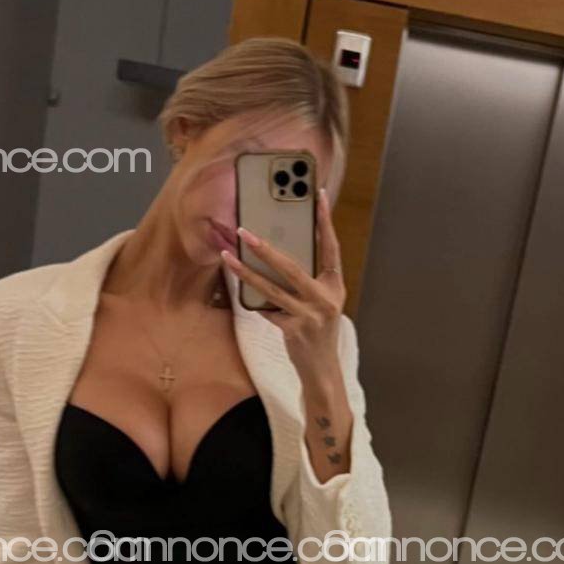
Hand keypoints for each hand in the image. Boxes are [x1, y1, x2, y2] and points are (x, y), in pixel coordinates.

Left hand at [221, 187, 345, 384]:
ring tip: (228, 257)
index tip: (317, 195)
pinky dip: (255, 302)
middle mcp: (325, 298)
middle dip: (265, 248)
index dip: (325, 220)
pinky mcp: (293, 330)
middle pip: (291, 267)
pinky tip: (242, 292)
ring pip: (271, 288)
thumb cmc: (318, 331)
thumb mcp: (322, 303)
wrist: (322, 369)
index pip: (330, 246)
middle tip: (245, 232)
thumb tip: (278, 256)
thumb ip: (308, 281)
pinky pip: (267, 310)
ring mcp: (309, 315)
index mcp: (335, 286)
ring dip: (246, 272)